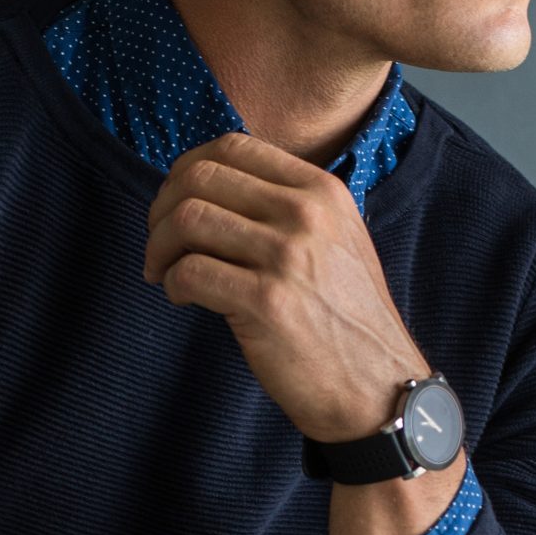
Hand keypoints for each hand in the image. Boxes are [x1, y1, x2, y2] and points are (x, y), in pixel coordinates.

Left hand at [142, 132, 425, 443]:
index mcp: (322, 191)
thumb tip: (212, 189)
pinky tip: (182, 299)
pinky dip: (172, 284)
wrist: (377, 387)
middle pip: (201, 177)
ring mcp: (287, 257)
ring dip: (159, 247)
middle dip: (162, 208)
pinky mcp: (266, 302)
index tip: (175, 203)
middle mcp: (306, 214)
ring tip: (163, 274)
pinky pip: (190, 272)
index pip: (233, 147)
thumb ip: (289, 208)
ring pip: (188, 219)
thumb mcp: (338, 242)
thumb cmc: (346, 321)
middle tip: (158, 243)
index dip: (188, 170)